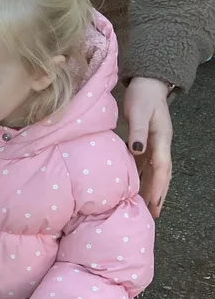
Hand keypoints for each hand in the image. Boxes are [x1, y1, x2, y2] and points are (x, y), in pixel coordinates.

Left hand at [123, 77, 172, 216]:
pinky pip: (146, 166)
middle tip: (154, 213)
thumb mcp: (139, 111)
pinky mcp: (146, 144)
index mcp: (162, 139)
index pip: (162, 167)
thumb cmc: (142, 96)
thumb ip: (138, 131)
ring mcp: (154, 146)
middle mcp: (160, 145)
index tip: (154, 201)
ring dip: (151, 189)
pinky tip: (136, 190)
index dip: (158, 185)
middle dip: (158, 193)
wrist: (147, 85)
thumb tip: (137, 151)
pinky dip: (143, 179)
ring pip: (154, 172)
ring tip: (147, 208)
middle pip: (162, 174)